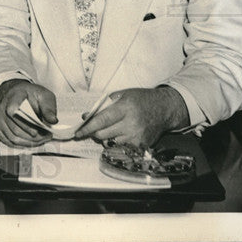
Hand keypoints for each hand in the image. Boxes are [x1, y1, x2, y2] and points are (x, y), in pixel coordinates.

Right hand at [0, 79, 56, 147]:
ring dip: (29, 143)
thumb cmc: (34, 96)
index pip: (12, 110)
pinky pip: (9, 141)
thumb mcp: (45, 96)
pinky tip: (32, 143)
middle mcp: (3, 106)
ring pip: (12, 137)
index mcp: (15, 96)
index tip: (36, 132)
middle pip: (15, 128)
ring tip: (42, 141)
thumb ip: (49, 108)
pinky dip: (22, 145)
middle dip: (32, 138)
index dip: (24, 124)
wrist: (21, 95)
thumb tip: (53, 121)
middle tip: (46, 138)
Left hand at [74, 87, 189, 147]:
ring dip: (106, 137)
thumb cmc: (141, 99)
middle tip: (93, 128)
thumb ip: (104, 105)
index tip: (78, 132)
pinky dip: (117, 142)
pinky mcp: (142, 145)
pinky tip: (121, 134)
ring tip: (111, 128)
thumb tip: (87, 116)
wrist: (164, 109)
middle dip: (94, 132)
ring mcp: (137, 136)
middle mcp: (131, 124)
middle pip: (103, 134)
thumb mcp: (122, 94)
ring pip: (111, 142)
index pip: (102, 120)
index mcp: (125, 108)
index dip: (88, 127)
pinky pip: (121, 147)